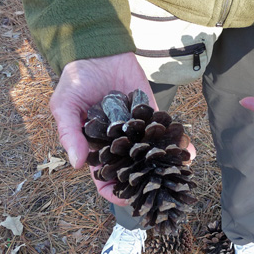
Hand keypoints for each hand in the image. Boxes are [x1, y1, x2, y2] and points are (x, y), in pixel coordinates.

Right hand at [50, 52, 194, 205]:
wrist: (100, 52)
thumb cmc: (77, 80)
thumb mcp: (64, 105)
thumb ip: (70, 133)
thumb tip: (76, 164)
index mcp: (97, 148)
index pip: (105, 178)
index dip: (114, 192)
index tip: (127, 201)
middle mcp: (120, 144)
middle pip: (133, 173)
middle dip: (146, 184)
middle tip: (160, 194)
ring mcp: (138, 132)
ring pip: (153, 156)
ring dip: (166, 167)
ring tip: (179, 177)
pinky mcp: (153, 116)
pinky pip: (166, 132)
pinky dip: (178, 142)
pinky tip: (189, 153)